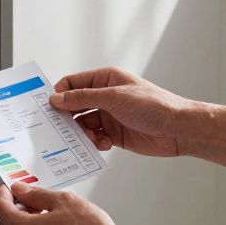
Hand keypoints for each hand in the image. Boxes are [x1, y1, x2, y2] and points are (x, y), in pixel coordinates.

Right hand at [50, 67, 196, 157]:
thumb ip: (83, 98)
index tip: (48, 109)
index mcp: (105, 80)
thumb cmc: (152, 105)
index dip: (59, 94)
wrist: (177, 129)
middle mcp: (105, 96)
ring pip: (83, 125)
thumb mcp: (114, 98)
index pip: (72, 83)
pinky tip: (104, 144)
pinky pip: (94, 138)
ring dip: (83, 134)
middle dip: (67, 118)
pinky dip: (95, 143)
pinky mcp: (114, 134)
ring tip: (92, 138)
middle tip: (60, 130)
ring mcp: (109, 116)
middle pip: (74, 106)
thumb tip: (56, 98)